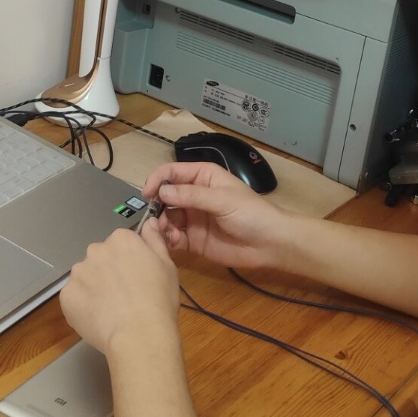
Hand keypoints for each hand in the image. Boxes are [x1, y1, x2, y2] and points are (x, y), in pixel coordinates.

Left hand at [60, 221, 179, 355]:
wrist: (139, 334)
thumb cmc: (158, 300)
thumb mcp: (167, 265)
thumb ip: (154, 240)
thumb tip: (149, 222)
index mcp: (121, 239)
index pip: (121, 242)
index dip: (129, 260)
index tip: (135, 275)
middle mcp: (96, 250)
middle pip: (100, 257)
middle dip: (108, 271)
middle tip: (124, 293)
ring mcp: (78, 273)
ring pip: (85, 277)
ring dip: (94, 287)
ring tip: (111, 308)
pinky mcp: (67, 295)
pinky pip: (74, 297)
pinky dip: (83, 305)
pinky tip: (99, 317)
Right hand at [143, 160, 291, 270]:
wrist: (270, 243)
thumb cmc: (251, 213)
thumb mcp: (222, 199)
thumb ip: (191, 195)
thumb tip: (162, 192)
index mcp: (202, 177)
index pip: (172, 173)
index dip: (157, 180)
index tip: (147, 193)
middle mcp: (194, 196)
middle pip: (165, 197)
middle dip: (157, 206)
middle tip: (154, 218)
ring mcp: (193, 218)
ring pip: (166, 218)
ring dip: (161, 224)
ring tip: (166, 232)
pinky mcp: (193, 240)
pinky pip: (173, 237)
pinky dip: (168, 239)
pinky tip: (174, 242)